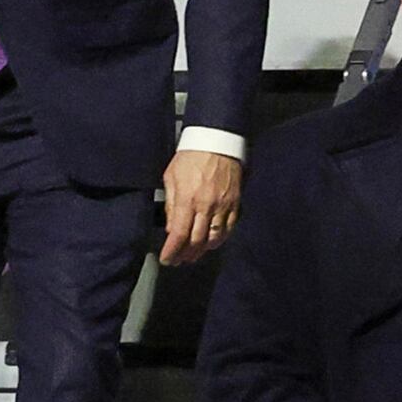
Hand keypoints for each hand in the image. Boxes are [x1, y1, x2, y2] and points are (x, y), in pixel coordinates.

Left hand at [157, 147, 242, 267]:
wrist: (216, 141)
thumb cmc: (191, 156)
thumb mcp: (171, 178)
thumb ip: (171, 205)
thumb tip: (171, 229)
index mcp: (188, 199)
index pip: (179, 235)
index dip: (172, 251)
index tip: (166, 259)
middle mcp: (206, 206)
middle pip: (196, 241)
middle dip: (185, 255)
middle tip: (178, 260)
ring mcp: (223, 206)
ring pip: (214, 239)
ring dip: (202, 251)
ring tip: (193, 255)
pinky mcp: (235, 204)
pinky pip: (228, 229)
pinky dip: (219, 240)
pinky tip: (211, 243)